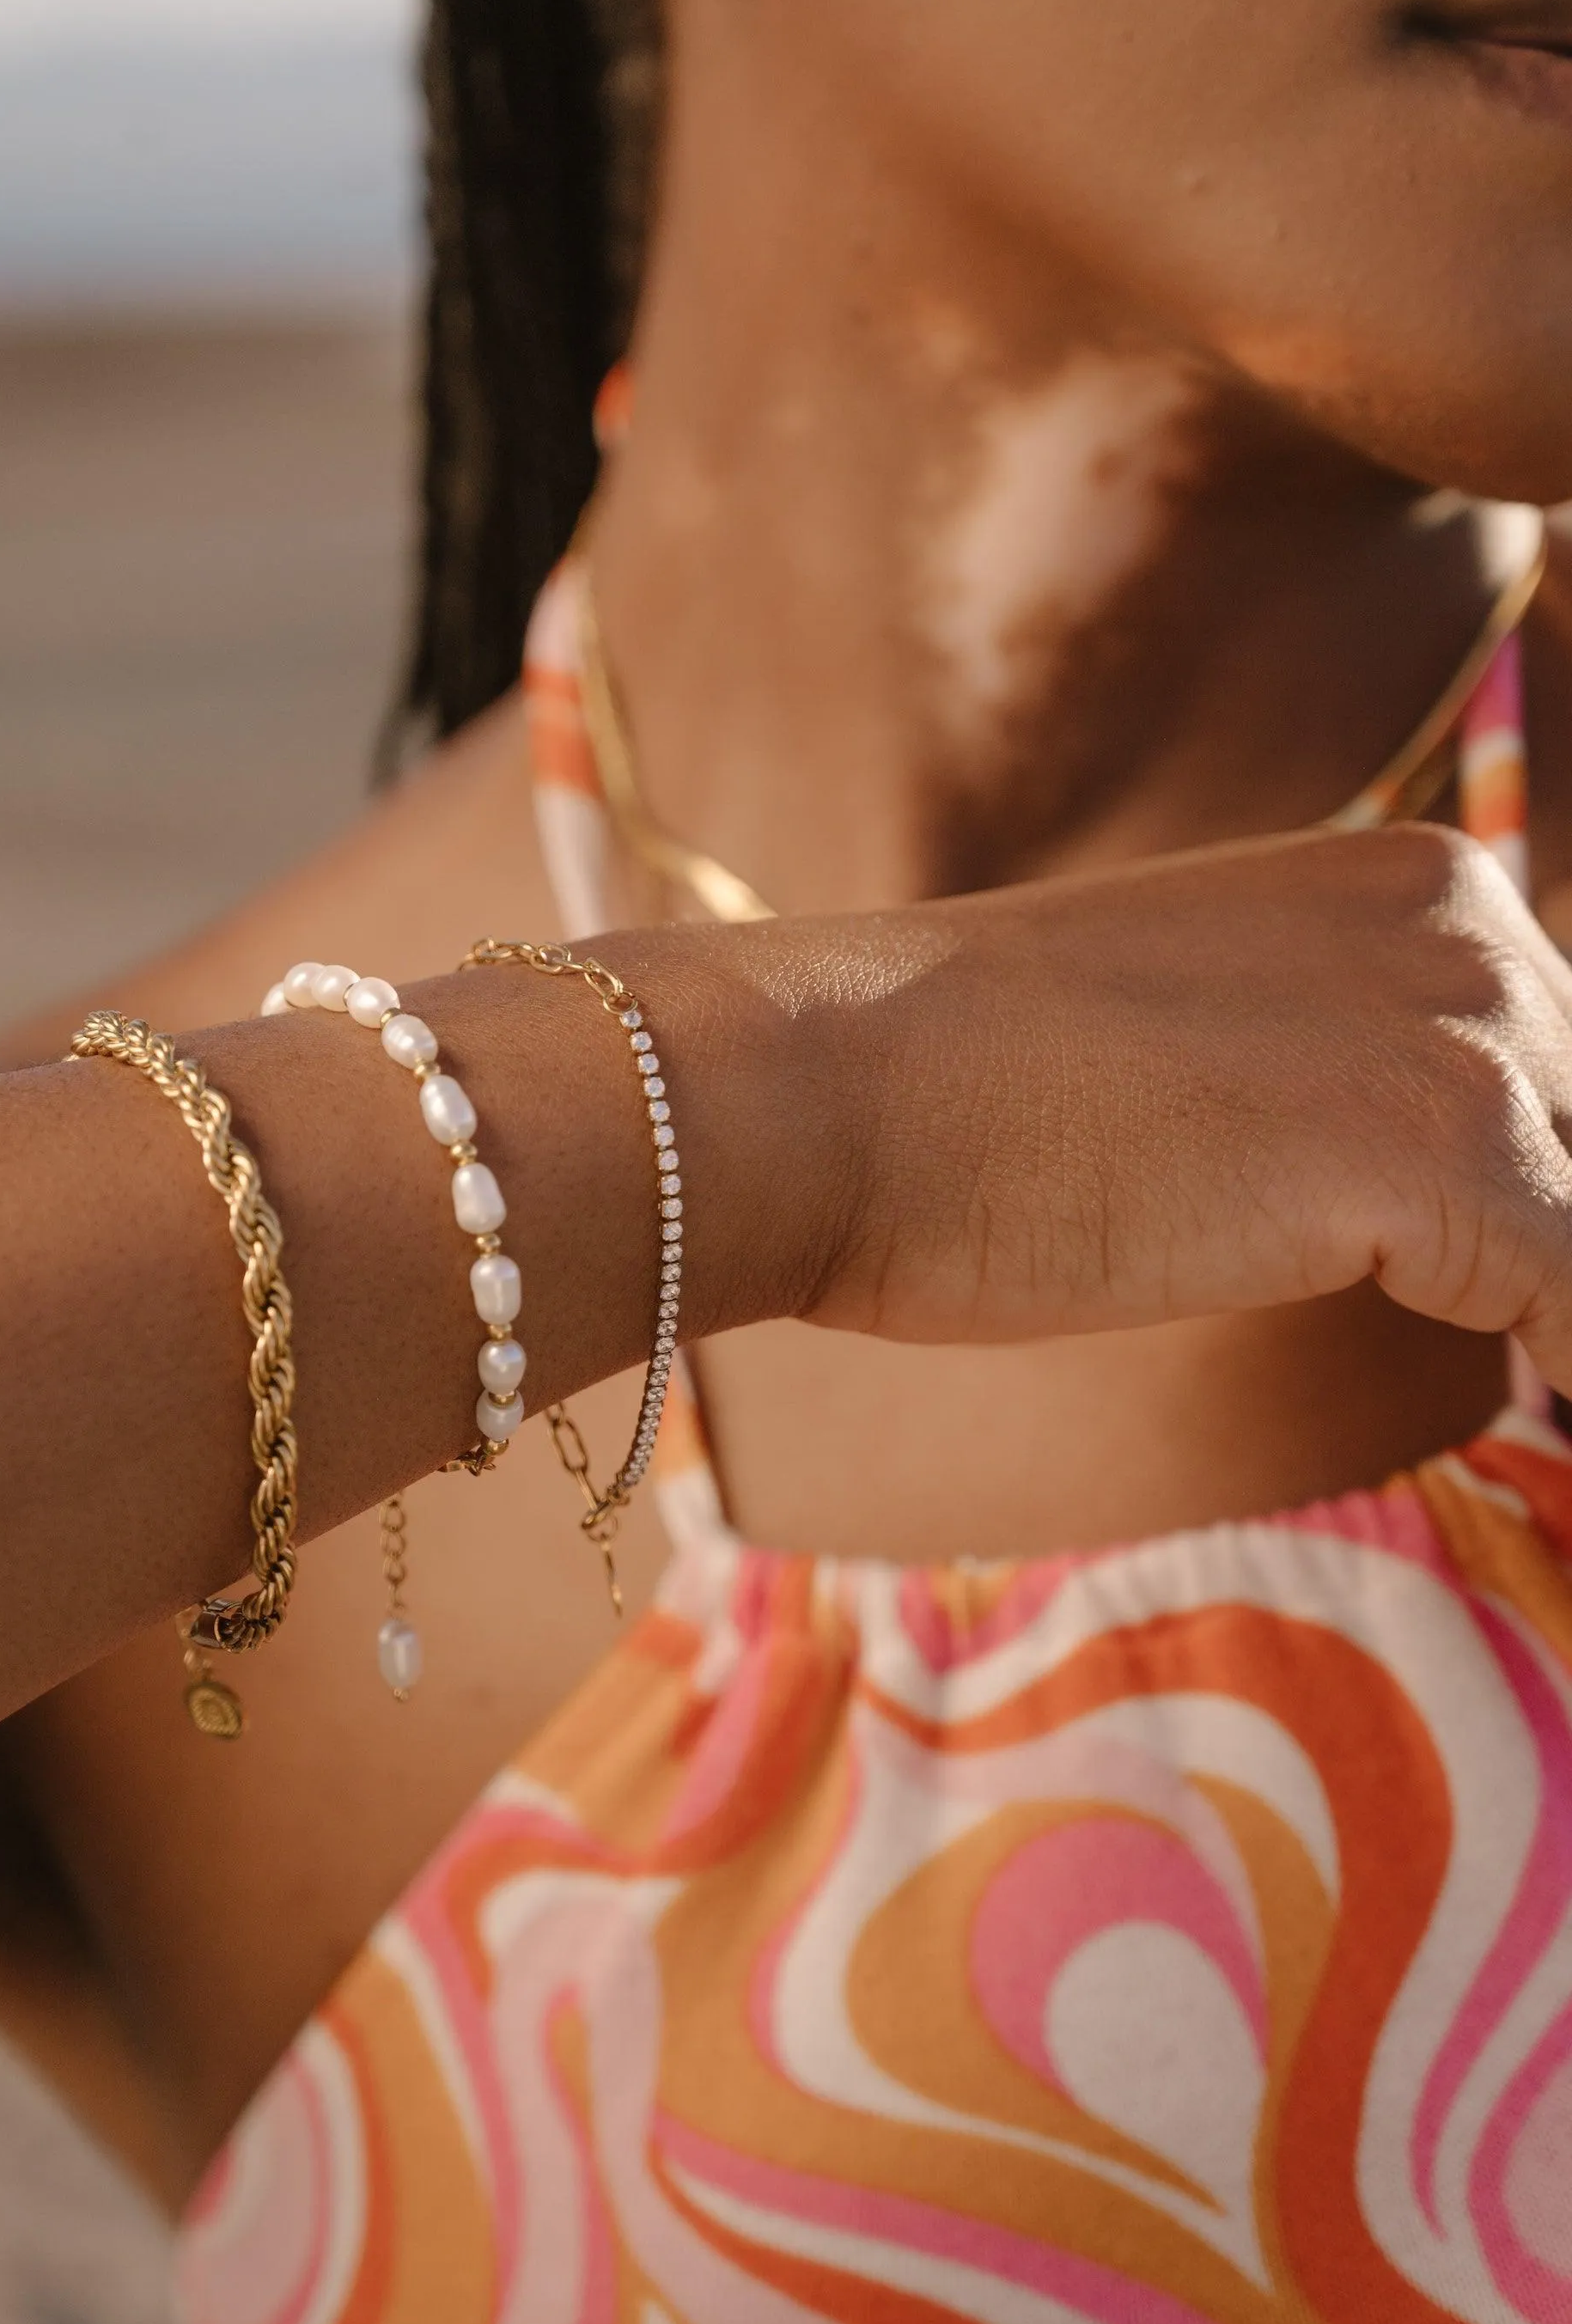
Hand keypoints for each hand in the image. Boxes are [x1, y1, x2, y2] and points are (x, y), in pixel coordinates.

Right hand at [800, 824, 1571, 1388]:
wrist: (826, 1091)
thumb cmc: (962, 1103)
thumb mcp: (1204, 1052)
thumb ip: (1334, 1091)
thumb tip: (1430, 1222)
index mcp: (1413, 884)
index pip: (1569, 1079)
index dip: (1545, 1217)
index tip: (1523, 1321)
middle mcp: (1469, 921)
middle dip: (1555, 1262)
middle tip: (1524, 1376)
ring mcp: (1465, 1025)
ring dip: (1565, 1323)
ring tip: (1530, 1408)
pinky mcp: (1446, 1146)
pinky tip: (1533, 1439)